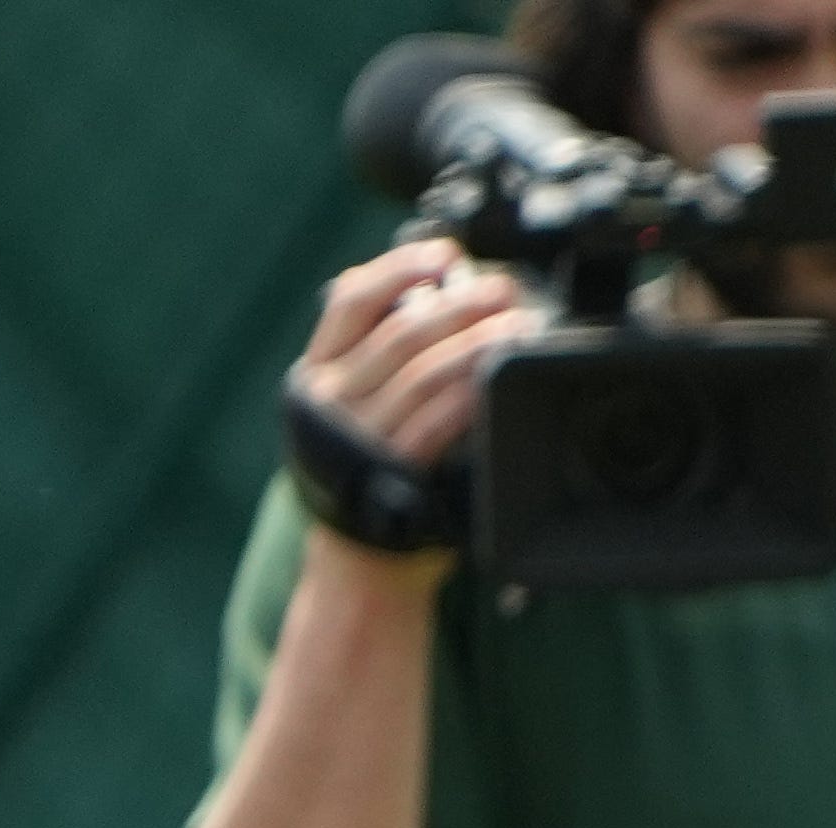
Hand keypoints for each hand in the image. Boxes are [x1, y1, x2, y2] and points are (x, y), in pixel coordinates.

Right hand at [289, 241, 534, 514]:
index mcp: (318, 369)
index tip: (446, 255)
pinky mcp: (390, 470)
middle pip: (397, 329)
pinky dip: (468, 396)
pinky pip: (435, 423)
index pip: (351, 300)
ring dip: (475, 343)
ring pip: (420, 371)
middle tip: (503, 288)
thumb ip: (383, 361)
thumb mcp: (360, 410)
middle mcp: (330, 396)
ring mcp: (358, 434)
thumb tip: (441, 303)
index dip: (399, 269)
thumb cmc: (371, 476)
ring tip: (516, 325)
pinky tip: (497, 378)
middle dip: (456, 303)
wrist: (359, 564)